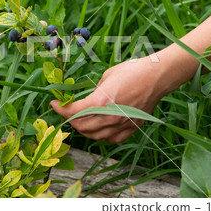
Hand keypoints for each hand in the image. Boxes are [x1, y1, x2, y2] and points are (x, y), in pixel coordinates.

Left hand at [50, 56, 171, 142]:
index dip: (60, 109)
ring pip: (95, 136)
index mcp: (100, 102)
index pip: (73, 112)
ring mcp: (121, 125)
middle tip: (66, 111)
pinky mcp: (131, 128)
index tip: (54, 104)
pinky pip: (110, 138)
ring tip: (80, 120)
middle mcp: (109, 118)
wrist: (157, 77)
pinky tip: (99, 127)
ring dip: (84, 129)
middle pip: (81, 127)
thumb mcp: (106, 77)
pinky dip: (101, 135)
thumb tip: (86, 102)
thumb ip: (94, 93)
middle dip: (70, 119)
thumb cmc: (132, 71)